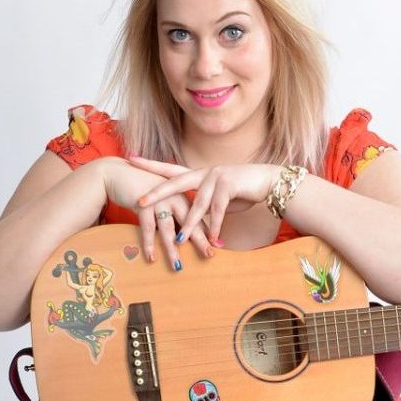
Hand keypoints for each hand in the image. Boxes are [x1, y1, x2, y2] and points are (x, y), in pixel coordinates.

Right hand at [98, 157, 213, 268]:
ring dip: (172, 250)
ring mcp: (159, 200)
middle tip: (210, 255)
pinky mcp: (143, 203)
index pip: (197, 216)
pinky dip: (149, 244)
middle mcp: (174, 197)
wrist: (120, 173)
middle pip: (190, 221)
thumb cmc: (143, 188)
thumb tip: (184, 233)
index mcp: (182, 195)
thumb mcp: (163, 199)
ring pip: (168, 229)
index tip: (218, 246)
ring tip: (178, 267)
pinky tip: (152, 258)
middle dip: (200, 240)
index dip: (207, 231)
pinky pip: (147, 228)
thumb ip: (174, 213)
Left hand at [128, 156, 281, 244]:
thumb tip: (195, 220)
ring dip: (189, 224)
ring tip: (178, 240)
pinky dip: (214, 226)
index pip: (171, 169)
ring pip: (197, 203)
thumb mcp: (220, 198)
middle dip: (157, 193)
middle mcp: (205, 172)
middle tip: (139, 202)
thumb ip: (205, 205)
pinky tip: (211, 239)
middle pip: (175, 181)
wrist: (269, 182)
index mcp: (199, 174)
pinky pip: (217, 209)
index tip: (132, 160)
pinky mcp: (229, 184)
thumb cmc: (244, 190)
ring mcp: (216, 177)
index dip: (151, 165)